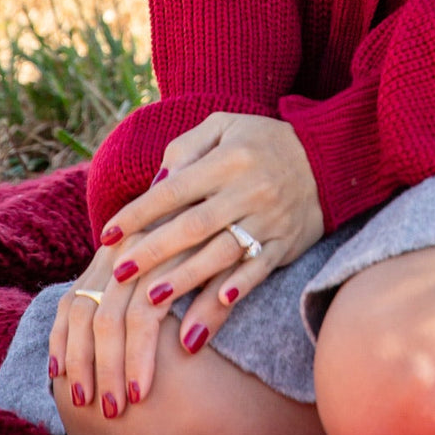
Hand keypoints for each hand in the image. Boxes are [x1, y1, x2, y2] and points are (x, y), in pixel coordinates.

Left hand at [51, 113, 322, 416]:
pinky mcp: (285, 244)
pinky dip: (238, 288)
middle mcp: (248, 190)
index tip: (107, 234)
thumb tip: (155, 183)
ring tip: (152, 301)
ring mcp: (269, 220)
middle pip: (195, 226)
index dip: (140, 212)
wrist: (328, 157)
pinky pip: (260, 270)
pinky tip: (215, 309)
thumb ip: (187, 147)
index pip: (176, 188)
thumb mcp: (225, 125)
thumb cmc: (262, 140)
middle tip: (119, 272)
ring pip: (224, 254)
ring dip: (188, 279)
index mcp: (228, 159)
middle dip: (154, 251)